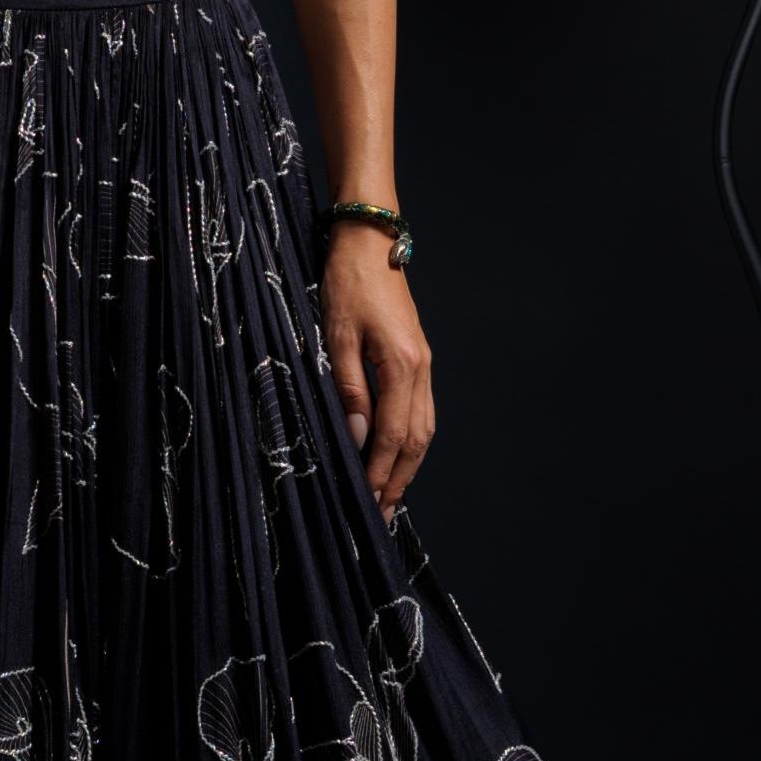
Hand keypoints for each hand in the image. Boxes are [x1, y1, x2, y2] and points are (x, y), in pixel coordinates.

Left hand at [319, 222, 433, 525]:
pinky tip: (399, 456)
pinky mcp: (418, 359)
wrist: (370, 243)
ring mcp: (424, 364)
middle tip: (381, 517)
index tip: (366, 503)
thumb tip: (358, 436)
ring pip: (424, 430)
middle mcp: (421, 369)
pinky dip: (412, 442)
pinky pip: (422, 412)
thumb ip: (349, 389)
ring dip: (408, 467)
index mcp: (401, 366)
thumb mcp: (336, 337)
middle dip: (399, 482)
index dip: (380, 473)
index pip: (394, 436)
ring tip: (390, 498)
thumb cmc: (347, 284)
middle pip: (417, 441)